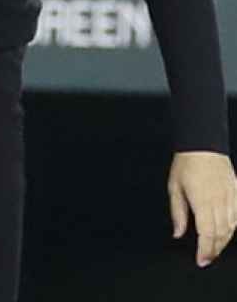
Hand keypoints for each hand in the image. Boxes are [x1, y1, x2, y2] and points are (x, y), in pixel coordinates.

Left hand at [169, 151, 236, 266]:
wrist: (202, 145)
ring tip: (215, 248)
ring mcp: (231, 197)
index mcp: (202, 201)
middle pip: (221, 234)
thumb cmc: (186, 164)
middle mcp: (219, 201)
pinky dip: (233, 227)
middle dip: (214, 249)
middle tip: (207, 258)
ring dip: (224, 240)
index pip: (207, 233)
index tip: (201, 260)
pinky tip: (227, 232)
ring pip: (232, 227)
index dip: (205, 250)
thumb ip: (178, 213)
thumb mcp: (174, 187)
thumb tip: (178, 232)